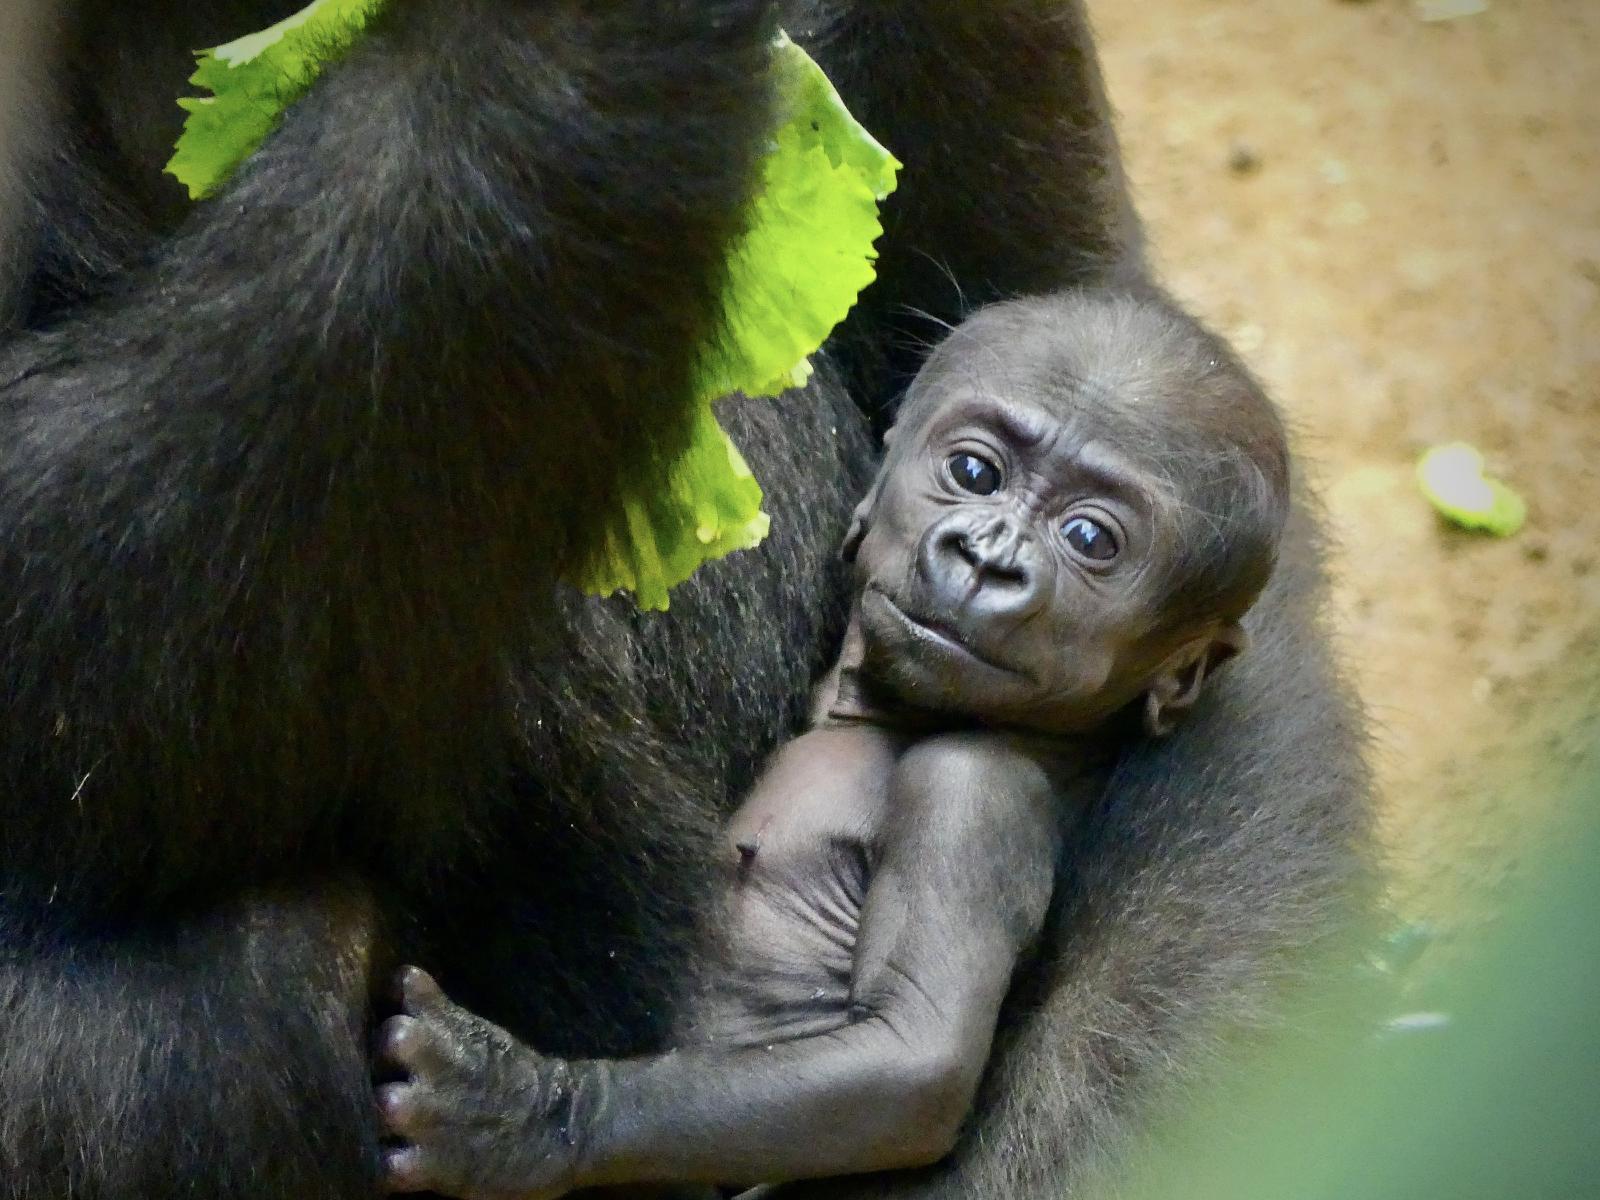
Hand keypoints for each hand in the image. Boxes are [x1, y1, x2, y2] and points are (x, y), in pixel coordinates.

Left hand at [375, 967, 583, 1198]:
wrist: (557, 1126)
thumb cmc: (510, 1076)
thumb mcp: (477, 1034)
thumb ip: (435, 1009)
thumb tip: (404, 976)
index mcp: (449, 1032)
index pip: (403, 997)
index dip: (391, 1016)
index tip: (396, 1033)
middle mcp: (438, 1067)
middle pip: (391, 1041)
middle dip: (383, 1058)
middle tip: (395, 1078)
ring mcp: (432, 1118)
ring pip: (383, 1103)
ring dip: (383, 1114)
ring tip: (396, 1123)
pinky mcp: (432, 1167)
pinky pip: (388, 1166)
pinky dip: (391, 1166)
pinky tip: (401, 1160)